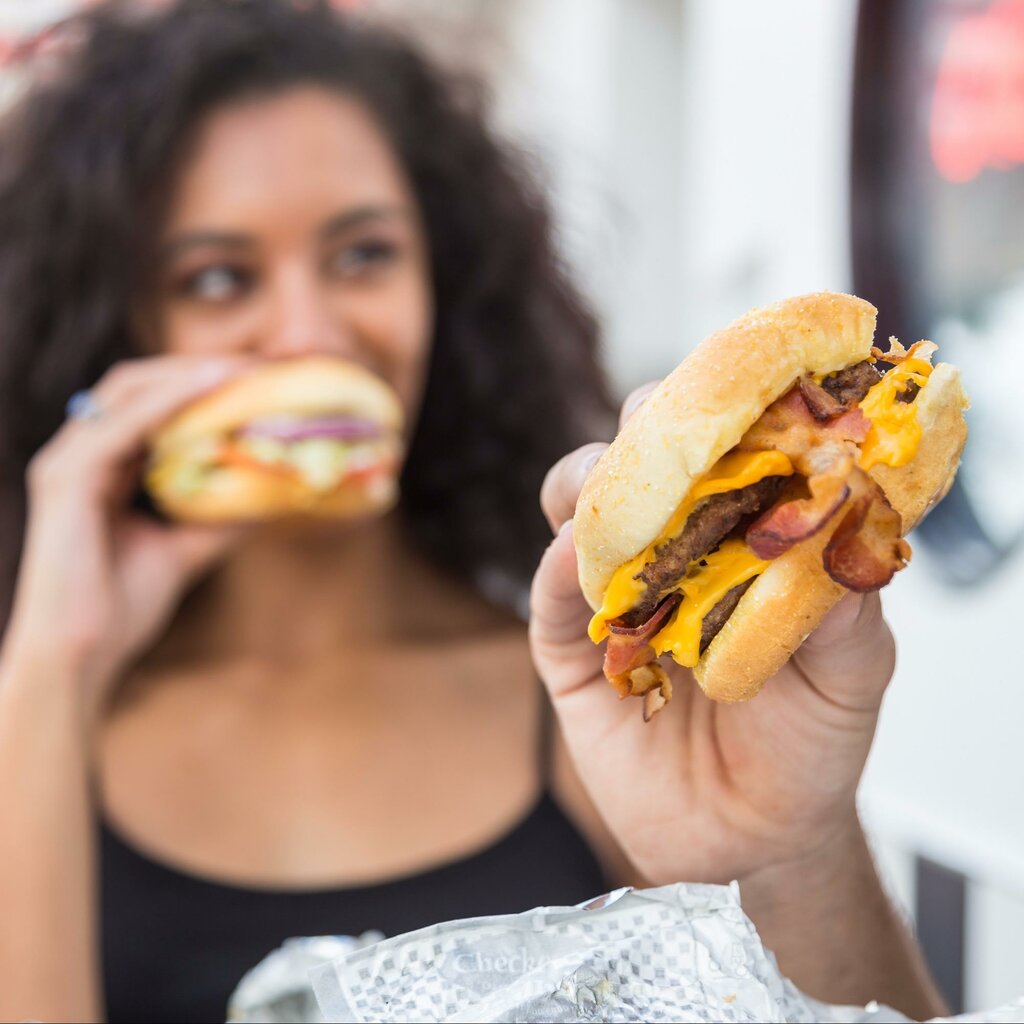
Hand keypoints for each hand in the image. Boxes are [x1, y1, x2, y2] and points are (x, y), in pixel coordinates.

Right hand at [1, 356, 252, 717]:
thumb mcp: (187, 550)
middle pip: (139, 385)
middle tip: (260, 367)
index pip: (151, 405)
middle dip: (199, 369)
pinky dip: (171, 401)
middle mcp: (80, 455)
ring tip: (246, 370)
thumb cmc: (122, 606)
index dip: (201, 385)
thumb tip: (274, 493)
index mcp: (103, 467)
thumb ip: (221, 517)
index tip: (260, 381)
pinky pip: (125, 425)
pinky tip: (213, 389)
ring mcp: (67, 462)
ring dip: (191, 375)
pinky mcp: (66, 479)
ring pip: (131, 393)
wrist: (81, 658)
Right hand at [529, 384, 895, 885]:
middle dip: (648, 430)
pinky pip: (549, 593)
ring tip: (620, 499)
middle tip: (672, 437)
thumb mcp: (852, 673)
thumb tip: (831, 521)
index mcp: (737, 533)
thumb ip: (842, 605)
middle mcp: (670, 546)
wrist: (751, 836)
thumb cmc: (810, 740)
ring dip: (593, 485)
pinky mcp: (567, 646)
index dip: (725, 411)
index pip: (721, 446)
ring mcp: (612, 591)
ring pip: (577, 502)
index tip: (741, 393)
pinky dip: (559, 568)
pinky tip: (582, 564)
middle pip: (640, 454)